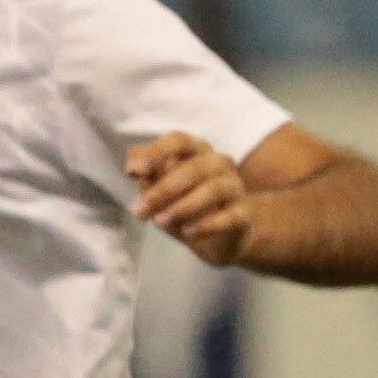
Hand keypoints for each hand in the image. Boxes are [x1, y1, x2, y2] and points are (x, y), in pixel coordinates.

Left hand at [127, 133, 256, 265]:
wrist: (221, 235)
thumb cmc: (184, 204)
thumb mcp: (160, 191)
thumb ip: (147, 177)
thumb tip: (134, 166)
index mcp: (195, 153)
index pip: (179, 141)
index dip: (157, 152)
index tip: (134, 170)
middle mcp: (219, 164)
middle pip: (195, 168)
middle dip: (164, 189)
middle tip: (140, 211)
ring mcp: (235, 188)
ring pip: (215, 189)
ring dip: (184, 206)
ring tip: (160, 221)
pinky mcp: (243, 214)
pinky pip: (230, 216)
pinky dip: (207, 225)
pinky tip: (187, 232)